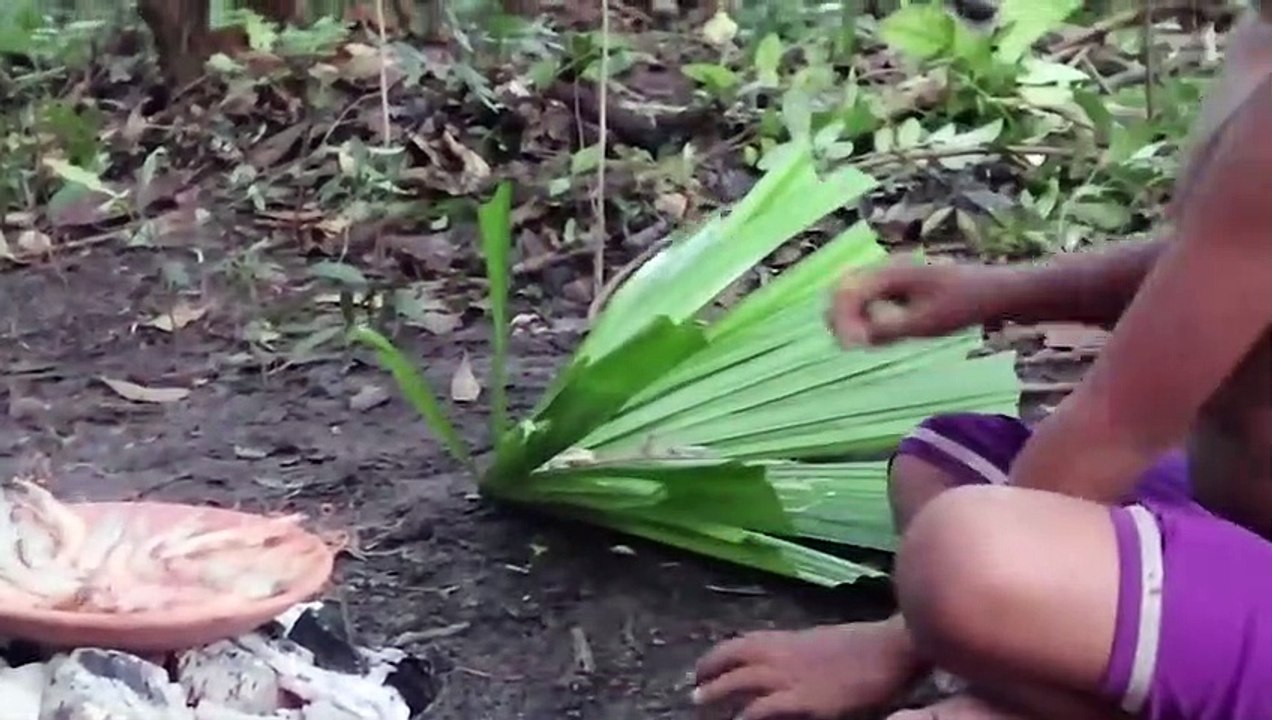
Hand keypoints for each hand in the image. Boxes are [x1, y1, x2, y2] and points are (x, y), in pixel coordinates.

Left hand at [693, 621, 921, 719]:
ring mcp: (792, 677)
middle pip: (732, 657)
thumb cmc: (866, 648)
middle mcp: (783, 654)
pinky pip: (764, 709)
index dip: (718, 655)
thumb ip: (798, 656)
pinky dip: (747, 716)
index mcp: (788, 640)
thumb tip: (781, 668)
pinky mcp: (805, 701)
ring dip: (716, 690)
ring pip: (739, 681)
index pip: (742, 643)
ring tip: (698, 701)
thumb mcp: (824, 646)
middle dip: (709, 671)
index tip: (704, 666)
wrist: (893, 647)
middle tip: (694, 688)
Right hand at [828, 262, 996, 347]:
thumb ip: (888, 329)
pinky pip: (870, 300)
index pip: (847, 292)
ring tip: (862, 343)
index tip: (850, 347)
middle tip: (852, 346)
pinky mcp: (899, 287)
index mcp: (889, 272)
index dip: (841, 320)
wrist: (995, 290)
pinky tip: (879, 335)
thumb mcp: (926, 322)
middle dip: (840, 318)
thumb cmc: (964, 304)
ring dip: (852, 318)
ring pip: (855, 296)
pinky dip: (867, 317)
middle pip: (844, 290)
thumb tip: (855, 340)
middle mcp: (885, 269)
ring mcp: (891, 276)